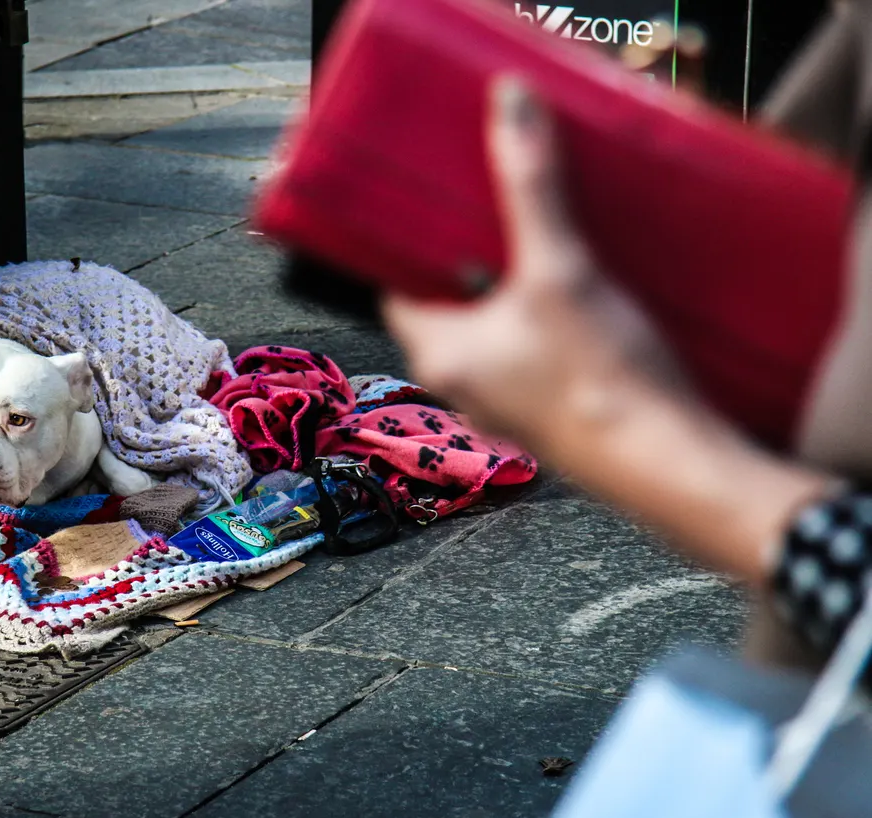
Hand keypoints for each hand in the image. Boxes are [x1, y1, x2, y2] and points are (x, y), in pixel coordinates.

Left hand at [380, 77, 682, 461]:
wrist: (668, 462)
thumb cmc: (602, 383)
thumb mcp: (560, 270)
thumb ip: (531, 188)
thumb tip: (508, 110)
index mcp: (436, 352)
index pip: (394, 283)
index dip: (411, 239)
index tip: (434, 199)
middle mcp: (458, 381)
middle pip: (445, 297)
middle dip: (471, 252)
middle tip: (494, 204)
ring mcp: (502, 398)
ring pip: (490, 322)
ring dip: (510, 283)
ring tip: (539, 237)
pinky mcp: (544, 407)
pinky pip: (527, 346)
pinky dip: (542, 314)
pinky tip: (577, 290)